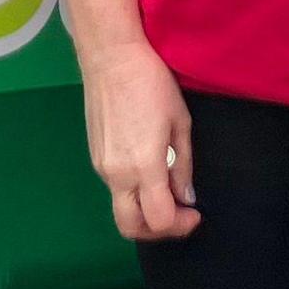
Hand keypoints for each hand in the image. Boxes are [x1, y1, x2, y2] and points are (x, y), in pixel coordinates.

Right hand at [77, 40, 199, 240]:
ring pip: (121, 208)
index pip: (159, 220)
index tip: (194, 212)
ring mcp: (102, 167)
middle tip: (178, 214)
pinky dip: (133, 193)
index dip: (180, 225)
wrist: (111, 58)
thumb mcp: (180, 123)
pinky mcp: (94, 157)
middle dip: (157, 231)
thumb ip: (182, 165)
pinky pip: (115, 188)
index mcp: (144, 166)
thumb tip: (185, 196)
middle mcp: (118, 175)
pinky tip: (148, 172)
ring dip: (144, 211)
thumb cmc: (152, 84)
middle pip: (131, 227)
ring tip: (166, 191)